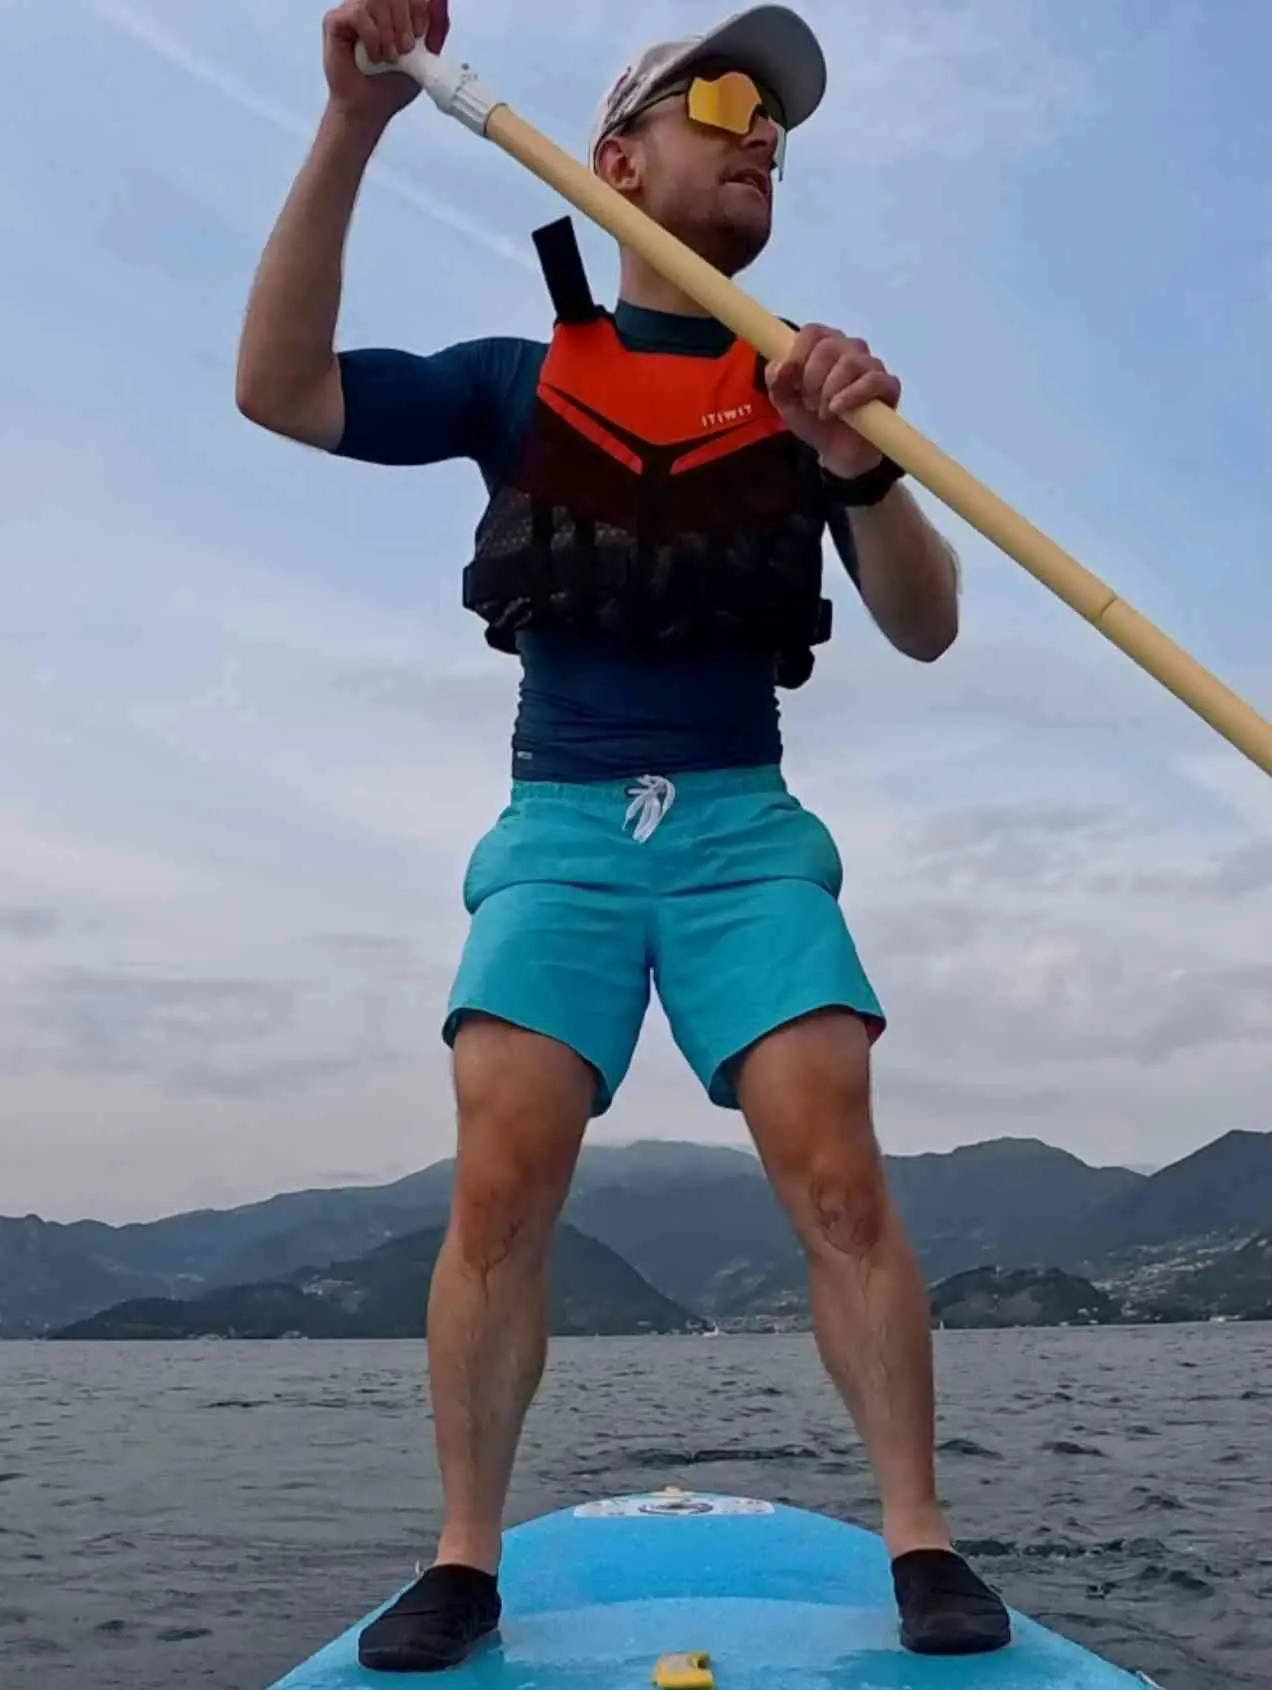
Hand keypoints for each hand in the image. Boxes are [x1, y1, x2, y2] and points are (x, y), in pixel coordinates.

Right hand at [323, 0, 450, 123]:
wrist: (369, 110)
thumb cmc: (392, 85)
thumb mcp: (425, 58)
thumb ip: (435, 28)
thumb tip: (440, 2)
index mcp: (392, 9)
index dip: (418, 6)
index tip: (419, 33)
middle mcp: (371, 4)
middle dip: (404, 20)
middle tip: (404, 50)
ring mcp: (352, 9)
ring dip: (387, 31)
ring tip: (389, 57)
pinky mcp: (334, 21)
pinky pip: (357, 13)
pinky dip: (371, 37)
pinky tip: (374, 56)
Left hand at [765, 324, 900, 480]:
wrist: (836, 451)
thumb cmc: (812, 419)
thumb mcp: (785, 403)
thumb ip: (776, 382)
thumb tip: (783, 365)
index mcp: (824, 344)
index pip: (812, 331)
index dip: (798, 354)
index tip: (792, 381)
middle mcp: (849, 348)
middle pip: (828, 347)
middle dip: (812, 379)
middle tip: (808, 402)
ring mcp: (871, 365)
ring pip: (849, 363)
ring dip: (829, 391)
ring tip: (822, 411)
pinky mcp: (888, 386)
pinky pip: (872, 381)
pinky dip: (850, 396)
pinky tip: (837, 410)